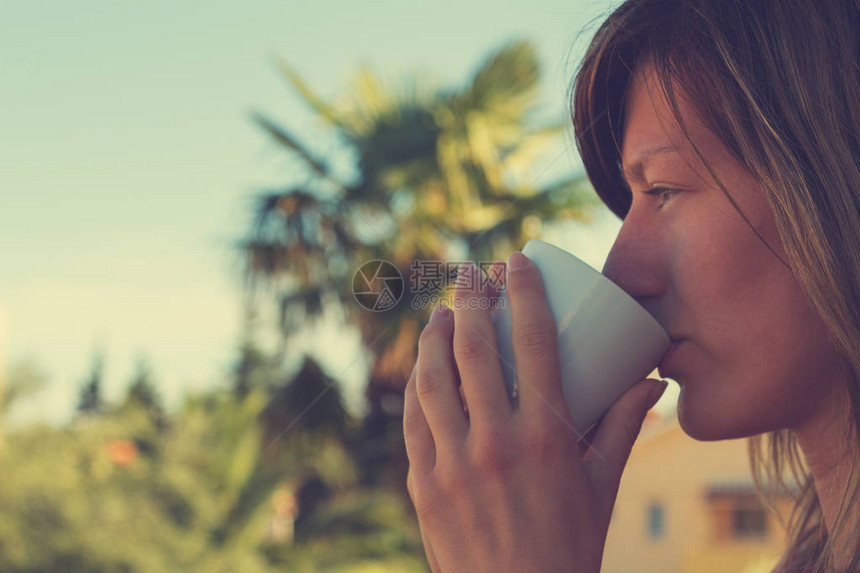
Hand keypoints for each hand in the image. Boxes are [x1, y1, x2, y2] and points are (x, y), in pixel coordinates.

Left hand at [403, 254, 666, 572]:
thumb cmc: (569, 544)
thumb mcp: (602, 484)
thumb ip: (622, 427)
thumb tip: (653, 382)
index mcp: (546, 437)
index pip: (535, 343)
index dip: (524, 292)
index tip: (515, 262)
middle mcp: (495, 442)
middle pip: (475, 349)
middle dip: (471, 300)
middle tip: (470, 274)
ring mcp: (452, 464)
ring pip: (433, 380)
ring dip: (434, 338)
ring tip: (442, 316)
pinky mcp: (424, 484)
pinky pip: (414, 421)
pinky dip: (417, 388)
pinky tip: (422, 371)